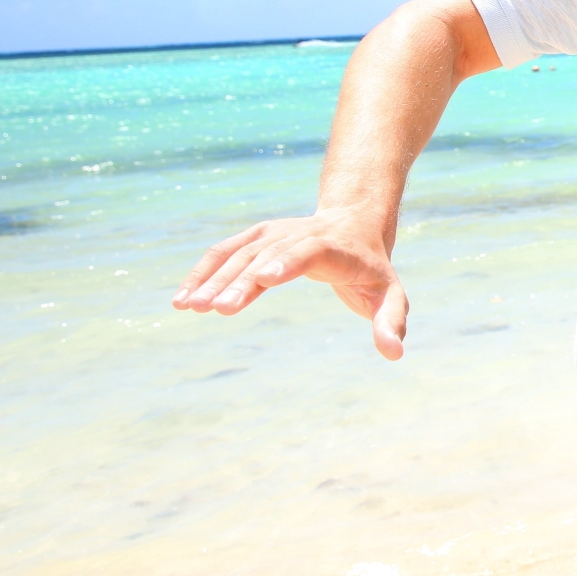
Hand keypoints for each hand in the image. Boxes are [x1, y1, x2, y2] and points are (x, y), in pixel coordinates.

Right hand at [170, 213, 409, 359]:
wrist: (355, 222)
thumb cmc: (372, 268)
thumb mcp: (390, 295)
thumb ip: (390, 322)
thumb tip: (394, 353)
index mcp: (336, 249)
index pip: (310, 251)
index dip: (288, 262)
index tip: (265, 278)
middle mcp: (302, 235)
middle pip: (269, 255)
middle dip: (242, 280)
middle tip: (216, 308)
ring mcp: (276, 233)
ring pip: (242, 253)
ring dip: (214, 278)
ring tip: (189, 307)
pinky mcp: (257, 236)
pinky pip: (225, 253)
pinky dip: (203, 272)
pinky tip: (182, 299)